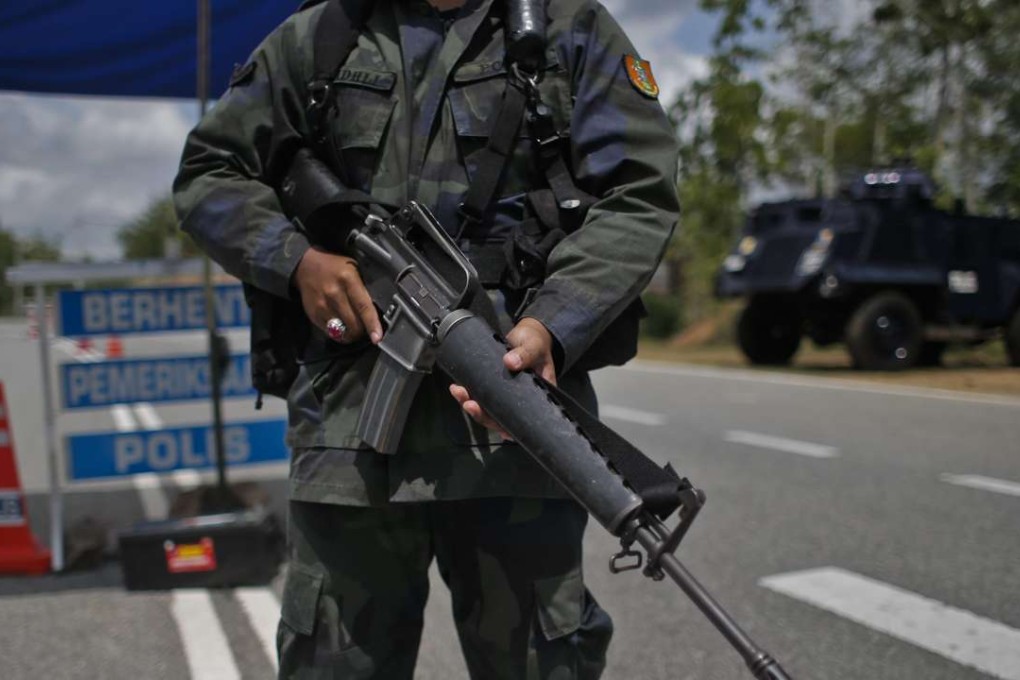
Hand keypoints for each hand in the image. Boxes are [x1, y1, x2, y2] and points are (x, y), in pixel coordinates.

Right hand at [293, 248, 382, 343]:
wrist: (306, 265)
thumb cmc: (335, 267)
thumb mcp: (354, 269)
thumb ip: (364, 288)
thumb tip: (379, 309)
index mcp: (348, 279)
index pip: (363, 307)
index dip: (372, 324)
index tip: (377, 337)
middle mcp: (334, 293)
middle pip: (353, 324)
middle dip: (362, 331)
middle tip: (365, 328)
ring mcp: (322, 305)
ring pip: (341, 331)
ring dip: (350, 334)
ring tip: (353, 327)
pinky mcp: (313, 314)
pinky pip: (329, 332)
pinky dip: (338, 332)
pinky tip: (340, 324)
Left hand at [449, 317, 556, 438]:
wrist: (526, 334)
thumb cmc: (537, 343)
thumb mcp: (534, 347)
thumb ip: (526, 354)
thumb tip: (510, 362)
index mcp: (534, 397)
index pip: (521, 419)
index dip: (509, 428)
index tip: (499, 430)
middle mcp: (517, 399)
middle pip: (499, 417)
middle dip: (482, 414)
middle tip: (470, 404)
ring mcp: (503, 393)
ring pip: (486, 408)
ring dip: (470, 403)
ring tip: (459, 393)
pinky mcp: (492, 384)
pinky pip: (479, 394)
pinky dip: (467, 393)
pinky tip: (458, 388)